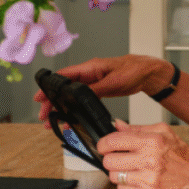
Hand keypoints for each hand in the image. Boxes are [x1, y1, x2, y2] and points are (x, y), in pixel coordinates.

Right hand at [33, 55, 166, 124]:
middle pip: (65, 87)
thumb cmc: (134, 70)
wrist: (147, 73)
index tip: (40, 96)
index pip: (65, 76)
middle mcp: (89, 74)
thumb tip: (82, 97)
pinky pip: (82, 99)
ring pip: (72, 95)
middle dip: (52, 101)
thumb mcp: (114, 81)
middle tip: (44, 115)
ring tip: (53, 121)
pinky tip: (70, 117)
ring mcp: (93, 81)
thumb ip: (97, 89)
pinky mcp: (99, 89)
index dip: (50, 86)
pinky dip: (74, 108)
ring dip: (62, 106)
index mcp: (90, 67)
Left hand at [98, 119, 188, 188]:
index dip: (103, 143)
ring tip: (131, 169)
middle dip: (110, 159)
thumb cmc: (182, 154)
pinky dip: (127, 185)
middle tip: (118, 158)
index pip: (114, 141)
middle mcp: (150, 161)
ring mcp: (148, 180)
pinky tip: (137, 179)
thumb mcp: (163, 132)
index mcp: (152, 142)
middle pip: (109, 161)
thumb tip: (117, 125)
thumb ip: (138, 129)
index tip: (103, 146)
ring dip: (119, 172)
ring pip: (114, 177)